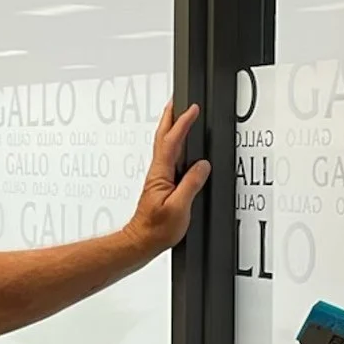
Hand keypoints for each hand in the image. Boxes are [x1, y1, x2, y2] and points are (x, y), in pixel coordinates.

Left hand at [126, 103, 210, 256]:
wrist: (140, 242)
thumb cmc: (156, 230)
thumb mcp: (180, 208)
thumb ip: (191, 184)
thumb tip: (202, 166)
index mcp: (161, 174)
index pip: (172, 141)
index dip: (182, 123)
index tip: (192, 109)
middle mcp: (158, 172)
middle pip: (163, 137)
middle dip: (170, 116)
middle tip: (178, 100)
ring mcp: (159, 178)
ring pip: (165, 146)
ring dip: (171, 128)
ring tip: (179, 116)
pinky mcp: (161, 185)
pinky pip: (169, 158)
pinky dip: (174, 144)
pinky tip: (180, 147)